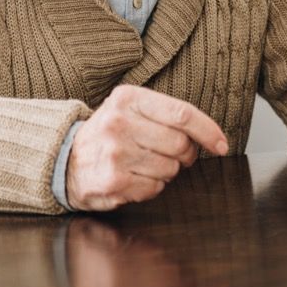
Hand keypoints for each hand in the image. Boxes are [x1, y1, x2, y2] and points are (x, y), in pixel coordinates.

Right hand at [66, 85, 228, 211]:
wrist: (65, 159)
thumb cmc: (109, 132)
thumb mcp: (130, 108)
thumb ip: (165, 113)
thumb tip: (211, 136)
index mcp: (128, 98)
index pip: (182, 114)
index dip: (208, 131)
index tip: (221, 143)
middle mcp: (120, 123)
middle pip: (180, 143)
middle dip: (185, 154)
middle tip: (174, 154)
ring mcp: (116, 153)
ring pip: (171, 168)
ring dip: (167, 171)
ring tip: (146, 163)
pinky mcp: (113, 180)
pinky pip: (155, 188)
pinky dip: (152, 186)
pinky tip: (135, 177)